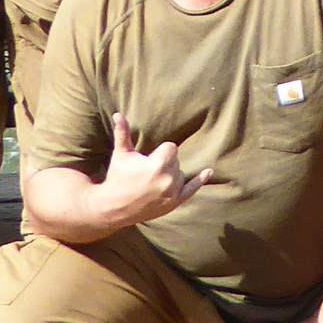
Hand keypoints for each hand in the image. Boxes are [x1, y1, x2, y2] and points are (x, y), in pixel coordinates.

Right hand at [100, 112, 216, 227]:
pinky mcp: (174, 203)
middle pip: (176, 160)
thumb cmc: (117, 177)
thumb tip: (117, 114)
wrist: (113, 208)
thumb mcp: (121, 154)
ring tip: (151, 183)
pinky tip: (209, 171)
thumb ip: (122, 132)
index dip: (158, 153)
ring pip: (180, 173)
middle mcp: (169, 179)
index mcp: (158, 165)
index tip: (145, 161)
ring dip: (170, 174)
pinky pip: (191, 190)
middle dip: (163, 163)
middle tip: (145, 174)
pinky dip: (200, 181)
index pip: (171, 148)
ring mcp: (172, 193)